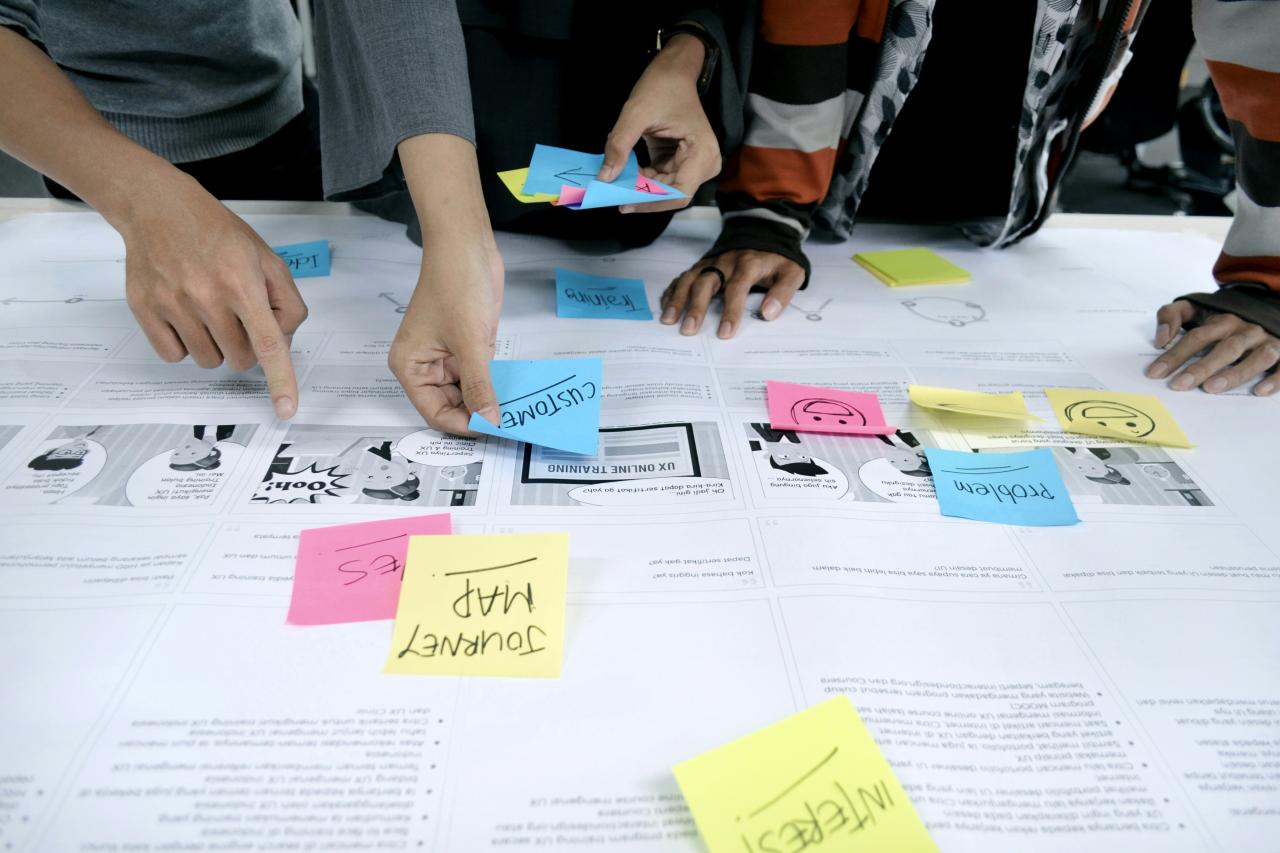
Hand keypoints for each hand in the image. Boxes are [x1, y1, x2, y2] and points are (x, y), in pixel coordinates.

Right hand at [121, 173, 305, 417]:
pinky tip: (184, 315)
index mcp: (243, 283)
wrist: (158, 207)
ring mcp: (173, 304)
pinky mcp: (145, 310)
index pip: (268, 343)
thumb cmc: (217, 233)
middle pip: (240, 359)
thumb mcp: (266, 258)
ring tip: (209, 310)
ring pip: (209, 361)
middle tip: (237, 316)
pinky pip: (174, 356)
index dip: (280, 380)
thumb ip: (286, 302)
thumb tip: (283, 342)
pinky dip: (184, 344)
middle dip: (246, 346)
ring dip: (215, 345)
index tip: (286, 410)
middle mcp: (207, 296)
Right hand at [393, 133, 504, 434]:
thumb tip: (491, 421)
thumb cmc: (456, 285)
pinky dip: (496, 385)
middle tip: (511, 426)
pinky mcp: (468, 347)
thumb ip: (480, 385)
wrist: (467, 244)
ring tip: (518, 414)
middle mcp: (426, 366)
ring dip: (490, 402)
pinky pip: (481, 376)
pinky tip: (517, 394)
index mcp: (411, 367)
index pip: (435, 412)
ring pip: (469, 394)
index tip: (493, 432)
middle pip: (452, 407)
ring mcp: (448, 357)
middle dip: (479, 416)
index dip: (462, 426)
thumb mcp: (470, 341)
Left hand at [597, 33, 719, 212]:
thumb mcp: (635, 114)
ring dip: (641, 188)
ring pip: (665, 190)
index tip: (625, 203)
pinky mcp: (682, 163)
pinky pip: (661, 181)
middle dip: (643, 196)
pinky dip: (643, 179)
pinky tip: (626, 172)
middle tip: (613, 194)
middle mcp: (704, 163)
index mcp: (702, 153)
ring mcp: (695, 165)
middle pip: (672, 195)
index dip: (651, 203)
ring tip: (616, 181)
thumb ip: (619, 146)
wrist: (674, 71)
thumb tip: (604, 177)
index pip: (679, 193)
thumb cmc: (661, 86)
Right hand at [661, 250, 805, 338]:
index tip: (725, 333)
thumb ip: (783, 292)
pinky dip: (672, 291)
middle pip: (706, 283)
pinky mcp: (702, 265)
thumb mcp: (792, 272)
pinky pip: (683, 277)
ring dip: (677, 299)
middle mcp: (725, 262)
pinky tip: (665, 307)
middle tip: (689, 330)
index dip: (731, 311)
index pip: (737, 288)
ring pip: (689, 278)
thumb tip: (768, 314)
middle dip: (696, 307)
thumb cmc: (777, 260)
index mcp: (748, 264)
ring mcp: (710, 262)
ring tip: (668, 320)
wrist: (764, 232)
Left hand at [1145, 300, 1278, 395]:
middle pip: (1225, 348)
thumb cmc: (1221, 318)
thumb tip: (1160, 338)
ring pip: (1257, 357)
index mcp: (1222, 321)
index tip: (1155, 373)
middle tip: (1179, 385)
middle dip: (1201, 367)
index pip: (1197, 337)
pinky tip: (1259, 391)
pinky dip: (1275, 379)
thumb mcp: (1194, 309)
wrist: (1264, 308)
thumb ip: (1171, 315)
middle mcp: (1246, 331)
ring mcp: (1267, 342)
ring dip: (1235, 373)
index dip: (1175, 355)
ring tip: (1211, 388)